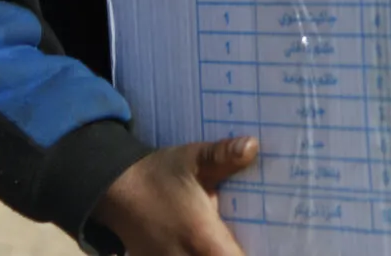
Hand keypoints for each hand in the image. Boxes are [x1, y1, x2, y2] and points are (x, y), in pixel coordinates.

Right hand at [93, 136, 258, 255]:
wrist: (116, 188)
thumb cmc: (161, 173)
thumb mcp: (194, 159)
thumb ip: (224, 155)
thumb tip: (252, 145)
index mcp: (201, 237)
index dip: (260, 253)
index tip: (274, 244)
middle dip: (239, 253)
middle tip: (260, 239)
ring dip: (221, 254)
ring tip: (237, 240)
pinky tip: (212, 245)